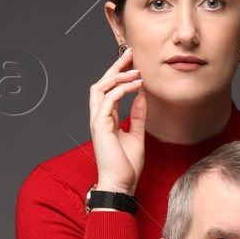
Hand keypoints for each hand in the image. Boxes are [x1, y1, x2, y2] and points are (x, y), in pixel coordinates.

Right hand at [90, 45, 144, 195]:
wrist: (121, 184)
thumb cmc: (126, 166)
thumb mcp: (136, 135)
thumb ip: (137, 116)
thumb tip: (142, 97)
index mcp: (105, 119)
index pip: (108, 89)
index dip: (119, 73)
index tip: (133, 62)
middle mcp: (98, 117)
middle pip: (101, 83)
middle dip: (115, 67)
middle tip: (131, 54)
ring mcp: (97, 121)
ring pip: (100, 88)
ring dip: (118, 76)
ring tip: (136, 71)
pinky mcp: (100, 126)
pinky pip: (108, 100)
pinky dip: (121, 89)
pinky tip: (135, 86)